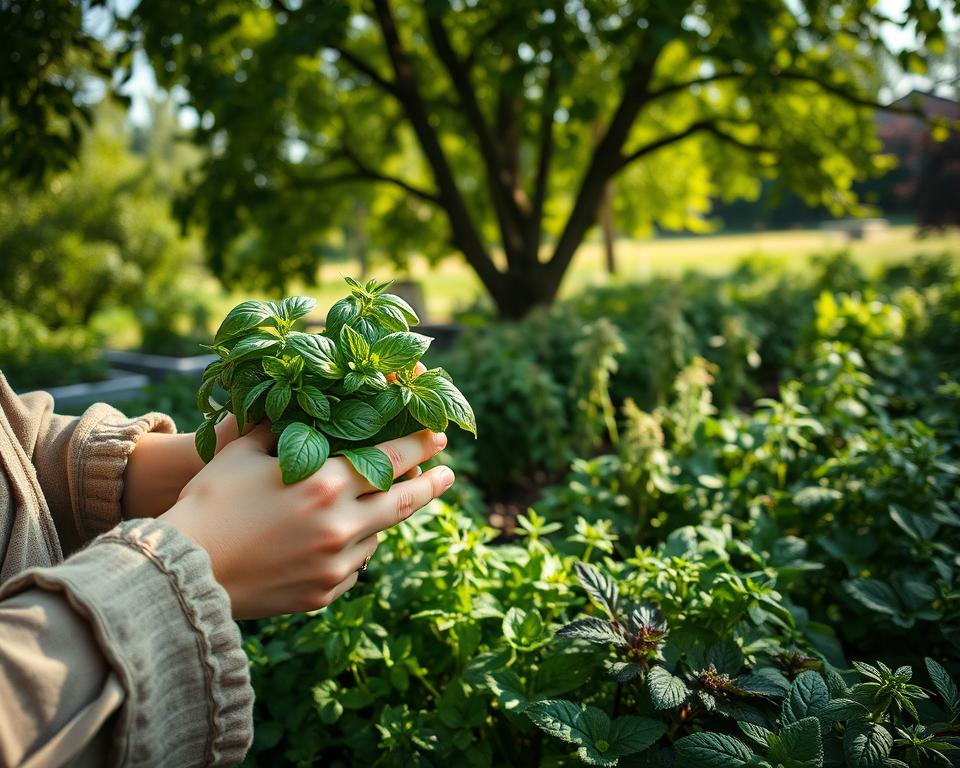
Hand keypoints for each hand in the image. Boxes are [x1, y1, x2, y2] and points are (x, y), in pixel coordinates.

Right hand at [159, 423, 453, 617]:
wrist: (182, 573)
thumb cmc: (210, 503)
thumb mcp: (245, 452)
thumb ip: (283, 429)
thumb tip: (306, 407)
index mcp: (325, 484)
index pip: (391, 458)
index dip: (420, 444)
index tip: (439, 435)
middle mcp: (341, 526)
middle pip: (404, 502)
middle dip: (432, 484)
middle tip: (448, 473)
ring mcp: (335, 565)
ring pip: (377, 536)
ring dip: (382, 518)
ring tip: (384, 504)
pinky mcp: (323, 594)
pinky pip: (353, 567)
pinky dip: (354, 549)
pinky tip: (343, 540)